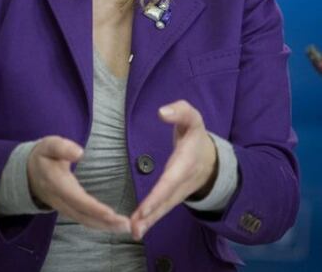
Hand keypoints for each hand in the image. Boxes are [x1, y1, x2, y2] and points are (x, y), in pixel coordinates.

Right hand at [27, 135, 130, 233]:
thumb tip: (79, 152)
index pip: (77, 199)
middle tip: (127, 225)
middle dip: (105, 222)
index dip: (94, 208)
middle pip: (84, 215)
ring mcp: (64, 207)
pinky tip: (113, 225)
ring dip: (105, 226)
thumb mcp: (49, 145)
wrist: (26, 172)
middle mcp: (61, 200)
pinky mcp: (68, 209)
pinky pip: (84, 220)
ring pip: (85, 221)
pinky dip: (99, 225)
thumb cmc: (42, 156)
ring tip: (125, 227)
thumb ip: (63, 147)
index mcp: (57, 184)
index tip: (111, 214)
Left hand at [130, 100, 216, 240]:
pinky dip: (150, 220)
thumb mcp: (192, 117)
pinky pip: (161, 209)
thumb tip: (162, 112)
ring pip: (163, 208)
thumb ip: (180, 111)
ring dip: (148, 221)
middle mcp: (181, 181)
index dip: (159, 194)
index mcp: (185, 162)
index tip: (146, 207)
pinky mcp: (171, 196)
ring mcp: (177, 192)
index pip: (171, 180)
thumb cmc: (195, 134)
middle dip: (151, 213)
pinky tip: (136, 230)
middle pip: (166, 199)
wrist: (211, 158)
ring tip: (133, 233)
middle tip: (134, 227)